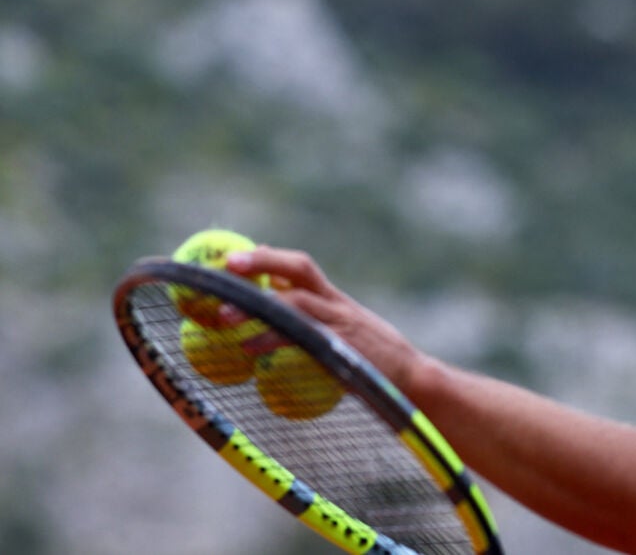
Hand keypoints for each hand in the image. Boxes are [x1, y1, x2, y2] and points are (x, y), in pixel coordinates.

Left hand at [226, 246, 421, 389]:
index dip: (267, 258)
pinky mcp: (341, 346)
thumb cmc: (375, 363)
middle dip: (262, 261)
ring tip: (223, 314)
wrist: (413, 379)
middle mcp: (337, 304)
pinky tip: (250, 348)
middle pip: (298, 268)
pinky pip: (301, 338)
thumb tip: (281, 326)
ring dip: (257, 304)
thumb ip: (316, 326)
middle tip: (226, 265)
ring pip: (296, 300)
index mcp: (336, 300)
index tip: (234, 259)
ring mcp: (340, 323)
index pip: (300, 267)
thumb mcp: (346, 336)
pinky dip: (272, 340)